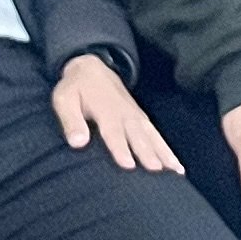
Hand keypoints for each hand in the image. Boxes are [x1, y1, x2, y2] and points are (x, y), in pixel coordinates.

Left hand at [49, 50, 175, 170]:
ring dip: (164, 153)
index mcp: (105, 110)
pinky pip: (157, 135)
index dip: (121, 148)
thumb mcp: (64, 100)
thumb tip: (77, 142)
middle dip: (148, 153)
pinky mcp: (142, 119)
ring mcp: (136, 116)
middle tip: (157, 170)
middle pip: (138, 135)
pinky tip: (176, 166)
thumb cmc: (75, 88)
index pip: (113, 132)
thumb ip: (71, 121)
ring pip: (152, 136)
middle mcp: (124, 114)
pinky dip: (168, 150)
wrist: (91, 68)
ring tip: (175, 171)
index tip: (129, 165)